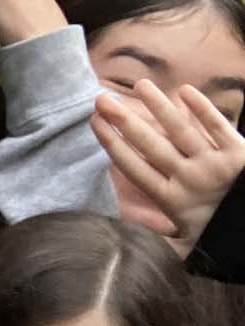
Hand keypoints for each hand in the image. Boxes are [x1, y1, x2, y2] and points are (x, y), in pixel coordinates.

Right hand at [92, 80, 244, 255]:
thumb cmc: (218, 233)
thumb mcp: (184, 240)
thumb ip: (155, 229)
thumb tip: (120, 224)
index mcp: (171, 199)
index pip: (134, 167)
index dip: (113, 144)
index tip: (95, 123)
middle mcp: (188, 178)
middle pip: (151, 145)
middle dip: (125, 121)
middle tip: (102, 100)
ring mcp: (214, 164)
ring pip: (181, 130)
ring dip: (159, 106)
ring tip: (140, 85)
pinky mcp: (239, 153)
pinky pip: (218, 126)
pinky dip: (203, 109)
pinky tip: (185, 91)